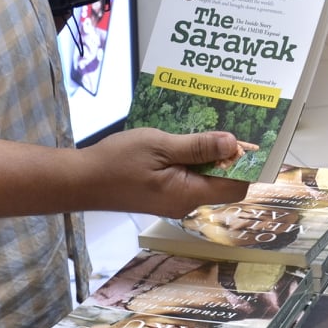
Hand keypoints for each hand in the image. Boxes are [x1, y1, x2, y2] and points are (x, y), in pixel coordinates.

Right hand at [82, 127, 250, 216]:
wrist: (82, 180)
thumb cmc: (118, 161)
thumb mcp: (160, 145)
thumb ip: (198, 147)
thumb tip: (234, 144)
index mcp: (188, 194)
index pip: (236, 187)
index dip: (245, 164)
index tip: (245, 138)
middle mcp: (186, 202)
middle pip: (223, 183)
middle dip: (227, 156)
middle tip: (222, 125)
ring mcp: (173, 200)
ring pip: (205, 179)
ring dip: (208, 156)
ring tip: (202, 129)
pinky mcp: (163, 194)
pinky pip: (188, 178)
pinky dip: (192, 161)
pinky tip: (184, 141)